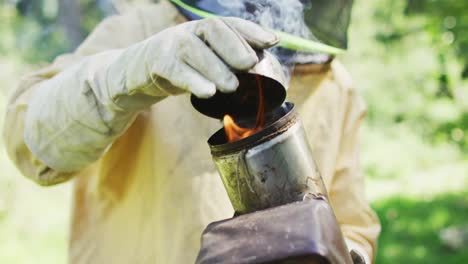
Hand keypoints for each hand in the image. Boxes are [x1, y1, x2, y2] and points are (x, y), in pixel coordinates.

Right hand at [107, 17, 278, 109]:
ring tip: (232, 86)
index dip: (252, 31)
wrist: (139, 71)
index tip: (272, 42)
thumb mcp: (206, 59)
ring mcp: (171, 44)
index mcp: (204, 29)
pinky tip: (209, 92)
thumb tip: (264, 58)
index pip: (230, 24)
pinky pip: (176, 70)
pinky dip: (193, 81)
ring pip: (195, 50)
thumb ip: (229, 58)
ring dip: (216, 68)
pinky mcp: (157, 63)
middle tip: (251, 64)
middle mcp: (189, 31)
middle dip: (234, 46)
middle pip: (213, 30)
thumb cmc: (183, 66)